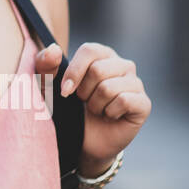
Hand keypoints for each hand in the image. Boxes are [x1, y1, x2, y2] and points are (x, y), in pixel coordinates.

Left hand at [56, 42, 150, 172]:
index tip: (64, 91)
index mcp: (101, 55)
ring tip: (96, 109)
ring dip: (95, 104)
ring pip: (109, 87)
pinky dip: (109, 112)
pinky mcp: (143, 103)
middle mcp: (122, 65)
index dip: (74, 71)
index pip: (89, 51)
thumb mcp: (48, 86)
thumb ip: (45, 65)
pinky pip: (124, 101)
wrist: (82, 140)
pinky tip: (109, 116)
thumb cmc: (66, 107)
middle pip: (98, 70)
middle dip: (84, 92)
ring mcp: (135, 84)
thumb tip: (54, 49)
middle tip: (84, 102)